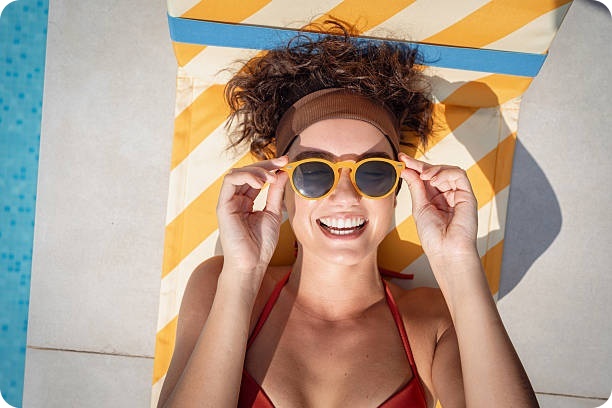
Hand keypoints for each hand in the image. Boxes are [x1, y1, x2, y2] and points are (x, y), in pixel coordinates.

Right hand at [216, 156, 288, 274]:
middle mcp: (236, 199)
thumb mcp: (274, 213)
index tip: (286, 162)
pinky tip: (261, 182)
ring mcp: (228, 201)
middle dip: (266, 164)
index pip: (256, 177)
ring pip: (238, 173)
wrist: (252, 263)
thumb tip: (282, 173)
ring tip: (271, 178)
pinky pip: (230, 181)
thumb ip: (276, 193)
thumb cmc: (261, 244)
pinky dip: (246, 176)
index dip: (270, 167)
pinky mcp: (223, 205)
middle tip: (282, 162)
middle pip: (247, 172)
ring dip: (256, 170)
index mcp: (246, 201)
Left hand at [398, 152, 477, 260]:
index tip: (401, 158)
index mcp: (435, 199)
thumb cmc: (433, 236)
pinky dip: (445, 173)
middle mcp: (447, 195)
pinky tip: (434, 180)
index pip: (425, 178)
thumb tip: (406, 170)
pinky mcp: (468, 195)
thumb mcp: (419, 207)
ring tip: (423, 176)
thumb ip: (416, 187)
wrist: (446, 251)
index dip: (414, 167)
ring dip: (433, 169)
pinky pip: (459, 175)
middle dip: (421, 165)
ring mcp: (458, 195)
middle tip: (406, 162)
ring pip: (449, 170)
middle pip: (436, 172)